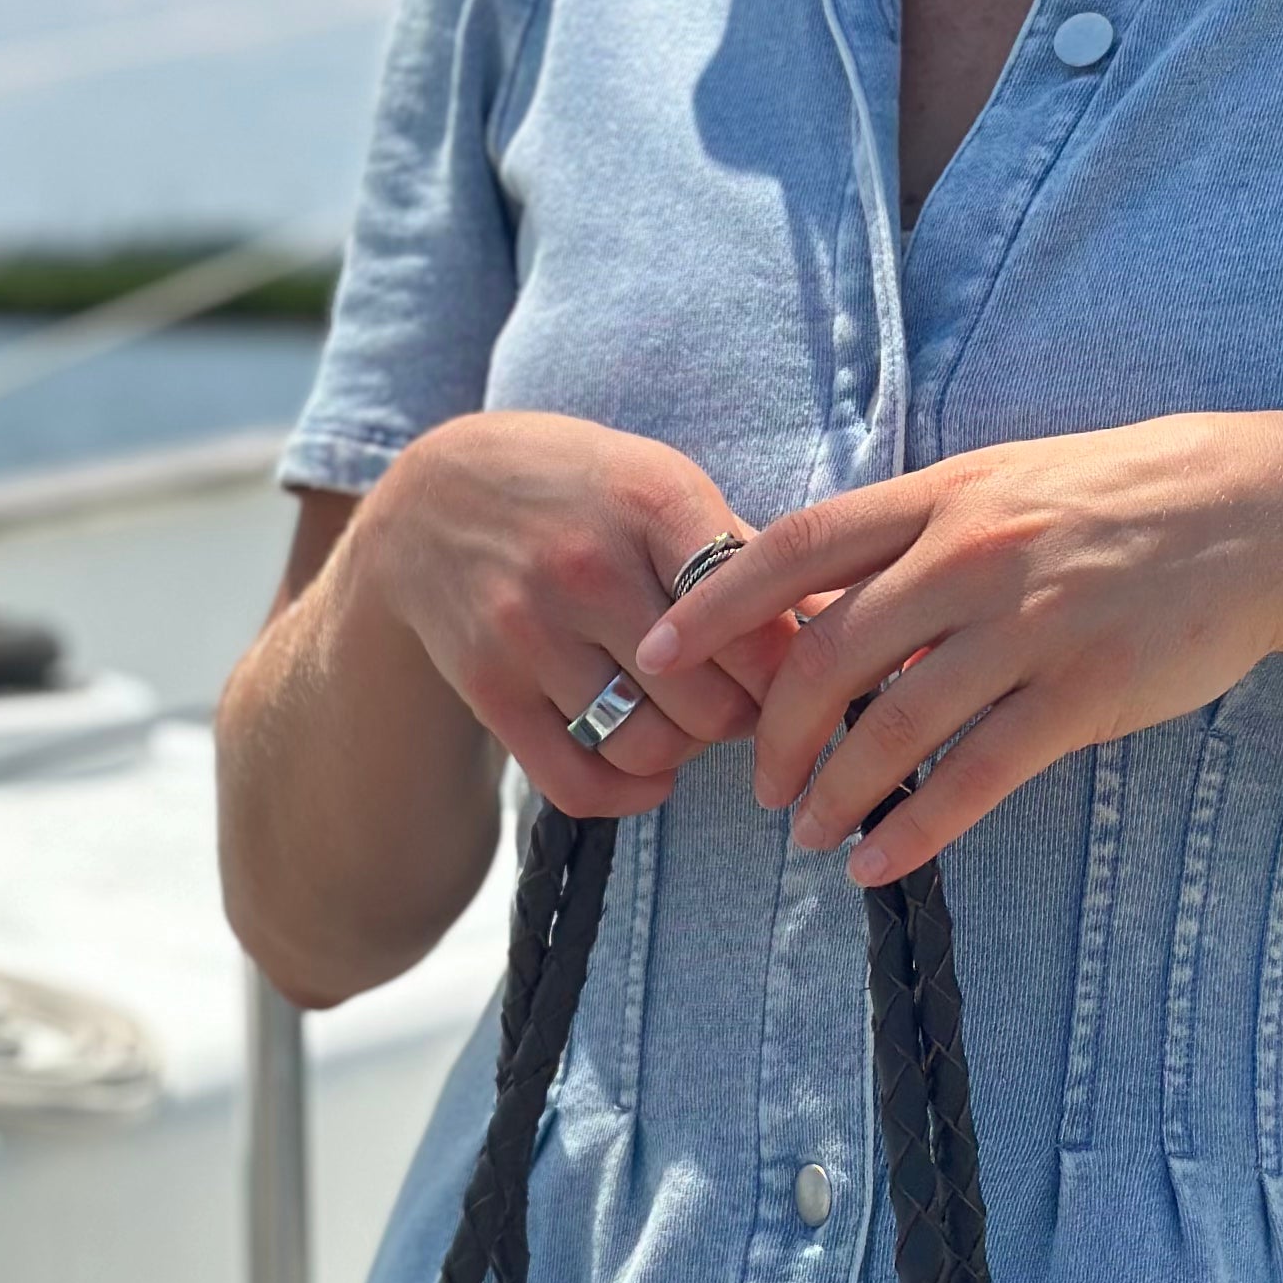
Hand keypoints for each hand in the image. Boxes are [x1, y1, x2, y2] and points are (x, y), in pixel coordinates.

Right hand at [354, 410, 792, 819]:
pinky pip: (579, 782)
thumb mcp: (661, 488)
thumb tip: (851, 621)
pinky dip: (630, 795)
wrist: (431, 497)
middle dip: (745, 720)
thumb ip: (747, 558)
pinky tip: (649, 771)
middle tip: (743, 706)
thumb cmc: (579, 494)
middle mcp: (589, 567)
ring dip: (687, 753)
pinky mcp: (488, 685)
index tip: (800, 677)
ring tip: (690, 724)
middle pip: (714, 702)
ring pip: (649, 745)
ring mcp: (530, 630)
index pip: (758, 620)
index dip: (795, 669)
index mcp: (653, 504)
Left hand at [635, 412, 1282, 880]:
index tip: (656, 657)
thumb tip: (824, 594)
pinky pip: (977, 776)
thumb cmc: (1127, 500)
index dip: (714, 607)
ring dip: (833, 791)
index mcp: (945, 496)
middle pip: (828, 652)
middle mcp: (976, 553)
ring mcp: (1033, 624)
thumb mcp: (1010, 485)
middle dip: (773, 731)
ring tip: (808, 833)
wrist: (1269, 513)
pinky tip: (877, 862)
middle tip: (755, 782)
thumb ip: (919, 536)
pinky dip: (914, 828)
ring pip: (895, 724)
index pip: (797, 547)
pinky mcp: (1088, 692)